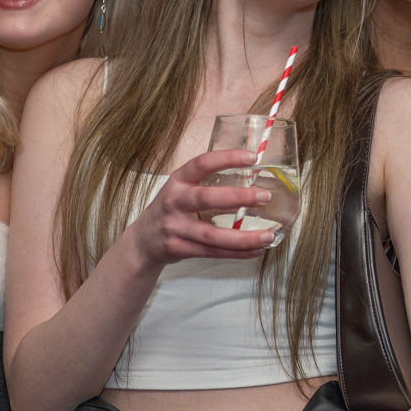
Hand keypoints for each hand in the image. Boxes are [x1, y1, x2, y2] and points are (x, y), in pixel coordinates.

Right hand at [127, 149, 277, 269]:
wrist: (143, 241)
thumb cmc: (171, 209)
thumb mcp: (181, 189)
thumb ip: (207, 182)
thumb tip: (252, 177)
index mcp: (178, 180)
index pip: (202, 163)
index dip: (226, 158)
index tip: (252, 157)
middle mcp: (174, 201)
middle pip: (206, 198)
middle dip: (237, 197)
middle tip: (264, 196)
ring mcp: (174, 227)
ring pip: (212, 235)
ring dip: (243, 237)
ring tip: (268, 236)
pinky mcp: (178, 248)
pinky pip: (212, 252)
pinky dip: (236, 253)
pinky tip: (256, 250)